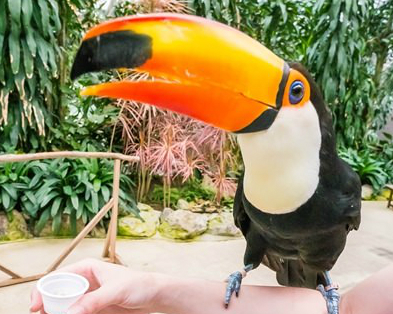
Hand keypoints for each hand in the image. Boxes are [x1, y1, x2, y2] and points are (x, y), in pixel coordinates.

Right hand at [30, 258, 165, 313]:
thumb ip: (93, 301)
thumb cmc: (139, 285)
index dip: (42, 290)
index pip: (57, 277)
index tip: (36, 307)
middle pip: (57, 294)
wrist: (153, 296)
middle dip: (47, 306)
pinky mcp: (93, 309)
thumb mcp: (116, 291)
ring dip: (57, 312)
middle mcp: (84, 281)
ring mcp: (87, 296)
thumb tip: (69, 313)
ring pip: (64, 306)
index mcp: (86, 268)